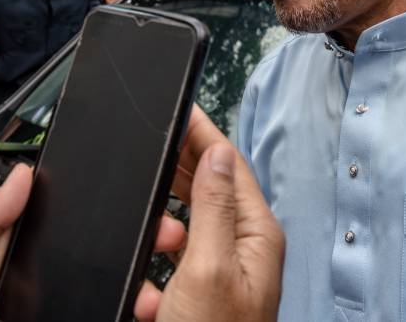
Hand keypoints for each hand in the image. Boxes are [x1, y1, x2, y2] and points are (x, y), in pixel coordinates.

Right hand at [134, 108, 283, 321]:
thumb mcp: (207, 266)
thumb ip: (214, 206)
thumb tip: (218, 152)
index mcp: (256, 234)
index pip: (231, 166)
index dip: (205, 134)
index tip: (183, 109)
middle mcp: (247, 249)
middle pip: (214, 189)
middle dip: (184, 165)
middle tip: (159, 138)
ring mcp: (227, 274)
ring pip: (193, 224)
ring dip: (168, 219)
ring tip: (152, 215)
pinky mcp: (205, 296)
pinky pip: (180, 262)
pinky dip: (160, 262)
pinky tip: (149, 277)